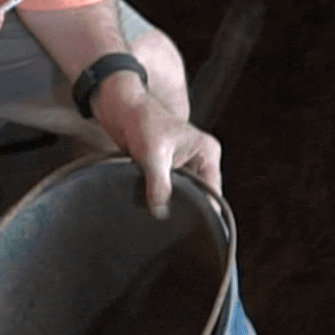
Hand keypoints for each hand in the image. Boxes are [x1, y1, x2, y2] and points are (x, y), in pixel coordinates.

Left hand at [91, 83, 223, 216]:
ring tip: (158, 211)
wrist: (121, 110)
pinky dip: (159, 196)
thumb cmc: (142, 121)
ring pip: (182, 194)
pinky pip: (168, 190)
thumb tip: (160, 211)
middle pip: (199, 195)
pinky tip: (150, 204)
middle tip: (168, 220)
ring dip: (170, 201)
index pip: (212, 191)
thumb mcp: (152, 155)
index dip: (202, 209)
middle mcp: (200, 160)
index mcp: (207, 153)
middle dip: (184, 207)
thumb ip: (158, 184)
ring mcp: (184, 166)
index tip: (187, 224)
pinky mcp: (168, 170)